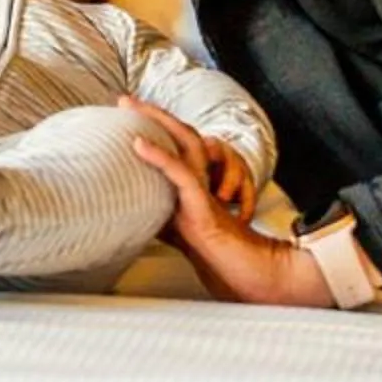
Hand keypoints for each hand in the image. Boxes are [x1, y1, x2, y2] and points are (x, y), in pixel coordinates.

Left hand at [122, 96, 330, 307]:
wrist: (256, 281)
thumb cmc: (224, 263)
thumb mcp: (181, 237)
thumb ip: (160, 221)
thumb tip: (125, 216)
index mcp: (198, 190)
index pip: (177, 152)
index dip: (155, 134)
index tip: (129, 119)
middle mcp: (204, 185)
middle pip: (182, 139)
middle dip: (154, 116)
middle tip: (126, 100)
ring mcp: (205, 195)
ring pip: (186, 145)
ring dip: (158, 123)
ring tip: (132, 107)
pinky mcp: (205, 209)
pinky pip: (182, 175)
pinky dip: (160, 157)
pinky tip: (139, 144)